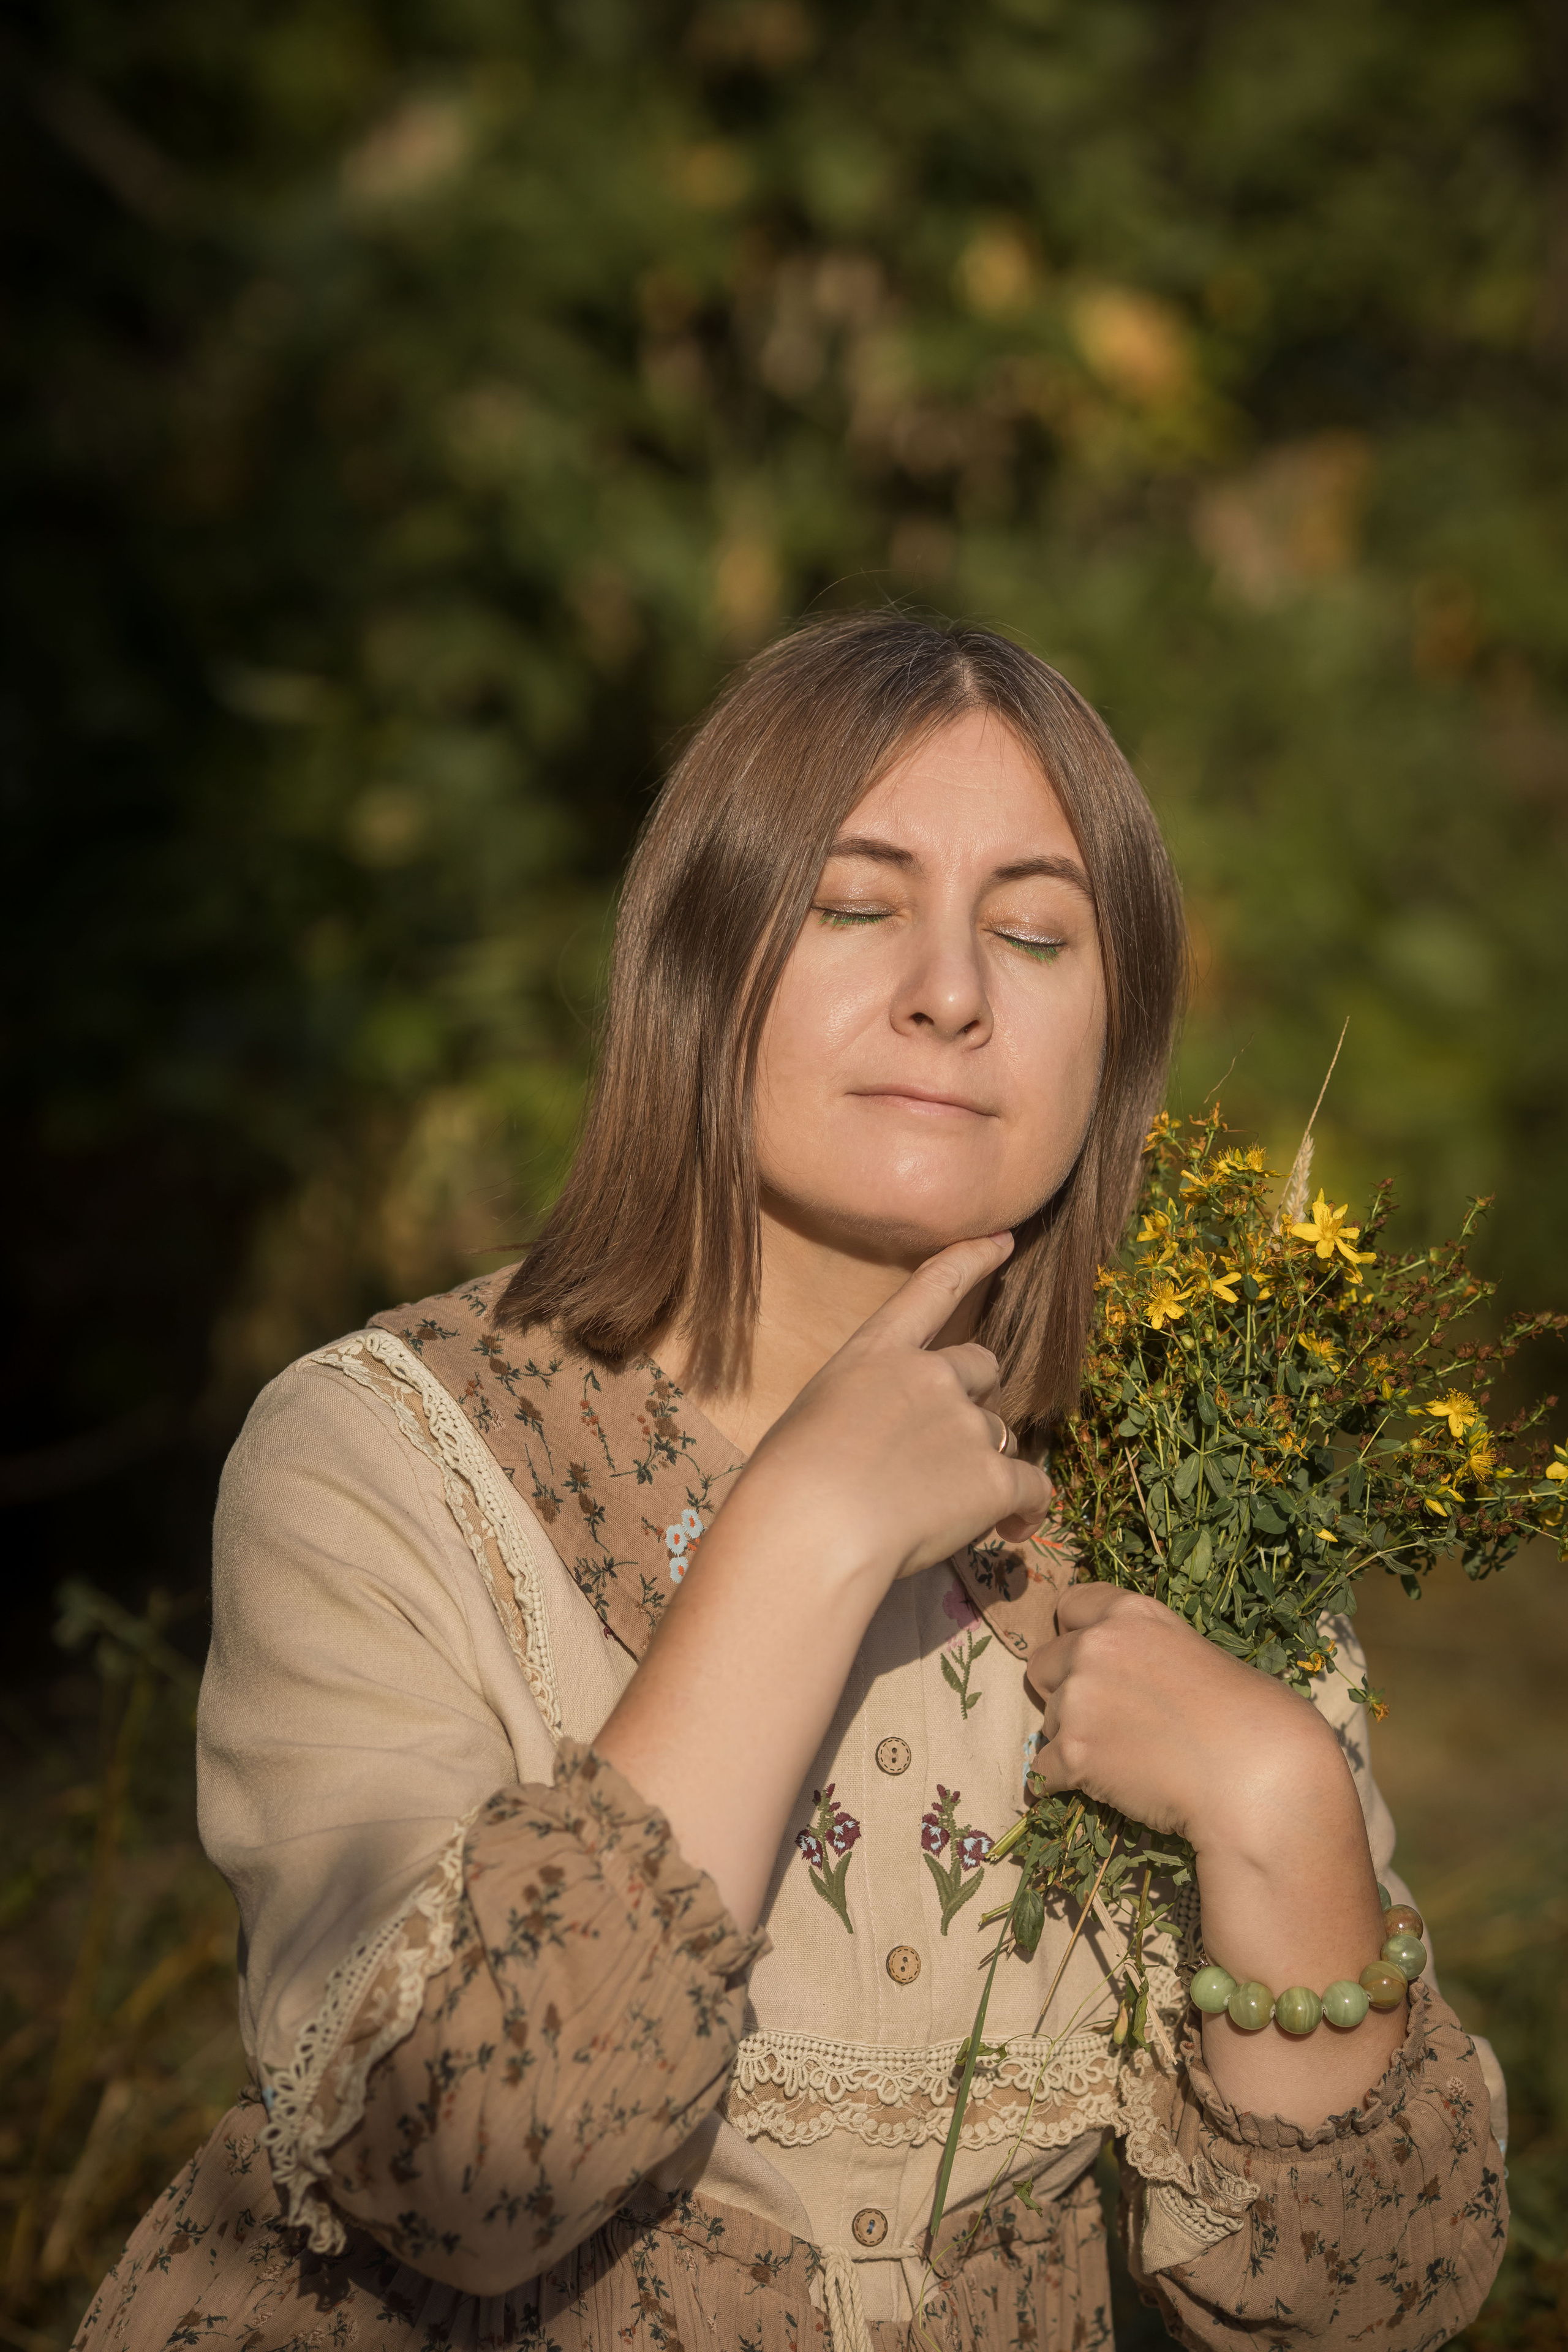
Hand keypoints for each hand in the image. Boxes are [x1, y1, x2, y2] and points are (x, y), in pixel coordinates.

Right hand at [739, 1231, 1053, 1592]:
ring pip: (1000, 1434)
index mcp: (876, 1352)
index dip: (972, 1260)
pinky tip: (1008, 1531)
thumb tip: (877, 1451)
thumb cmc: (785, 1484)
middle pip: (981, 1368)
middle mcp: (931, 1374)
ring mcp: (967, 1423)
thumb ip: (858, 1414)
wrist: (812, 1529)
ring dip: (985, 1464)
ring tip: (946, 1513)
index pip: (932, 1288)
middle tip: (942, 1452)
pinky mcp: (994, 1477)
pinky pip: (1033, 1487)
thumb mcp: (810, 1421)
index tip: (1004, 1240)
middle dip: (972, 1401)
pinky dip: (1026, 1510)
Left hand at [1025, 1583, 1338, 1851]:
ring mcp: (1079, 1699)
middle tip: (1105, 1718)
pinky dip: (1064, 1781)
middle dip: (1064, 1689)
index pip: (1070, 1605)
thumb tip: (1127, 1678)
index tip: (1088, 1661)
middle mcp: (1094, 1646)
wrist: (1257, 1776)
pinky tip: (1098, 1788)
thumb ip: (1148, 1652)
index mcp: (1131, 1613)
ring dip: (1072, 1738)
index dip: (1075, 1635)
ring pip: (1048, 1720)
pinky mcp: (1072, 1752)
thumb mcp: (1198, 1655)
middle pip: (1043, 1663)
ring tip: (1123, 1760)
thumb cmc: (1250, 1719)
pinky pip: (1044, 1769)